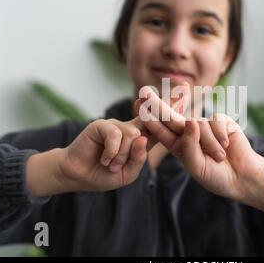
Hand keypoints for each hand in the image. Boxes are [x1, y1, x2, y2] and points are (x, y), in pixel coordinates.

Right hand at [26, 90, 186, 196]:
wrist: (78, 175)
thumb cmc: (104, 174)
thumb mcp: (127, 173)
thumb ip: (138, 159)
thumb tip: (142, 138)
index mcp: (141, 140)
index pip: (160, 126)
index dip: (172, 111)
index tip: (186, 95)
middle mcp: (131, 129)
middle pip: (152, 116)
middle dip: (168, 103)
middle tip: (183, 87)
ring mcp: (117, 125)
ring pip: (133, 136)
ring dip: (122, 156)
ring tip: (111, 166)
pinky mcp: (102, 125)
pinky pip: (115, 136)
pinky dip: (112, 152)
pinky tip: (104, 160)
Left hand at [136, 86, 263, 211]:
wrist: (241, 176)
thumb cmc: (216, 175)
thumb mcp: (197, 166)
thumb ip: (190, 146)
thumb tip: (190, 121)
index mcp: (178, 146)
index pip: (161, 131)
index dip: (150, 119)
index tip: (138, 107)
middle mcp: (189, 133)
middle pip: (171, 116)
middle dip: (158, 105)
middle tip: (144, 92)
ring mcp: (204, 125)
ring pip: (199, 124)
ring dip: (209, 143)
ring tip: (219, 157)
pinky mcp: (220, 121)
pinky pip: (214, 122)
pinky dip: (219, 136)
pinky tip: (227, 147)